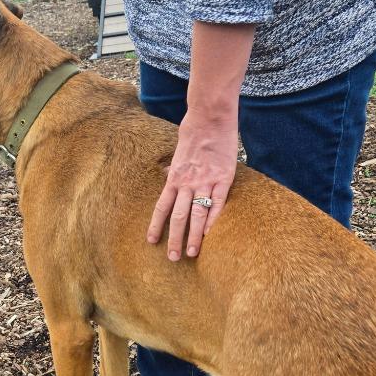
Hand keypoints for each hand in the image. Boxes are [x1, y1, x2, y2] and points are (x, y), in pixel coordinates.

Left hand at [147, 109, 237, 259]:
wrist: (210, 117)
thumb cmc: (194, 133)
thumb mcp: (178, 152)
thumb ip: (173, 168)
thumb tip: (166, 174)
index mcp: (174, 177)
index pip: (161, 207)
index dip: (156, 225)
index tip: (151, 242)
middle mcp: (187, 182)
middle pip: (178, 217)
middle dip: (175, 239)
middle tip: (173, 258)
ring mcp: (206, 181)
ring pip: (197, 215)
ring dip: (193, 236)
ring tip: (191, 254)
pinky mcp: (224, 177)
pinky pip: (217, 203)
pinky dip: (213, 220)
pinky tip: (210, 235)